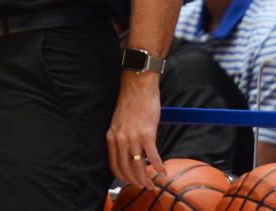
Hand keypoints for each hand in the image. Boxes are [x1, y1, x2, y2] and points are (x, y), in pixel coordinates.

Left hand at [106, 74, 164, 189]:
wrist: (138, 88)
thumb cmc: (130, 104)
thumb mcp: (118, 123)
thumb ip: (120, 138)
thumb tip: (127, 153)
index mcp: (112, 137)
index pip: (114, 164)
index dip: (122, 177)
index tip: (130, 182)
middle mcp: (120, 139)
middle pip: (126, 168)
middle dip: (135, 181)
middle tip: (144, 187)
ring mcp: (133, 138)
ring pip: (138, 166)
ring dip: (146, 178)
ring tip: (153, 184)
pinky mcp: (147, 135)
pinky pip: (152, 157)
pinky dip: (159, 167)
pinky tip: (163, 172)